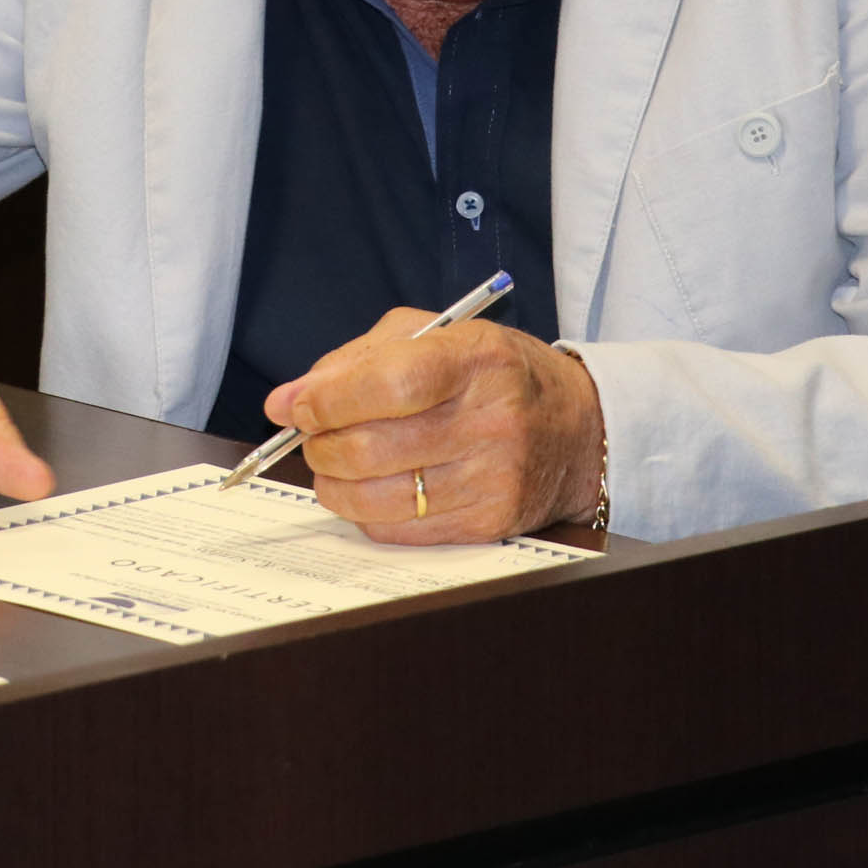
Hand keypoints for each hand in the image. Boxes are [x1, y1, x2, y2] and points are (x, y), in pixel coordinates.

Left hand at [265, 312, 603, 544]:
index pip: (389, 384)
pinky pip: (397, 531)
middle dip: (319, 444)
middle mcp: (492, 420)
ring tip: (334, 463)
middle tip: (313, 435)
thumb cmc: (494, 374)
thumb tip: (290, 399)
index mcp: (478, 360)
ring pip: (376, 497)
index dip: (328, 400)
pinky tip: (369, 489)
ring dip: (333, 483)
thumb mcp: (435, 336)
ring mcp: (493, 479)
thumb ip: (358, 359)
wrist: (577, 430)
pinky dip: (364, 512)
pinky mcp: (489, 524)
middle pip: (372, 448)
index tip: (295, 406)